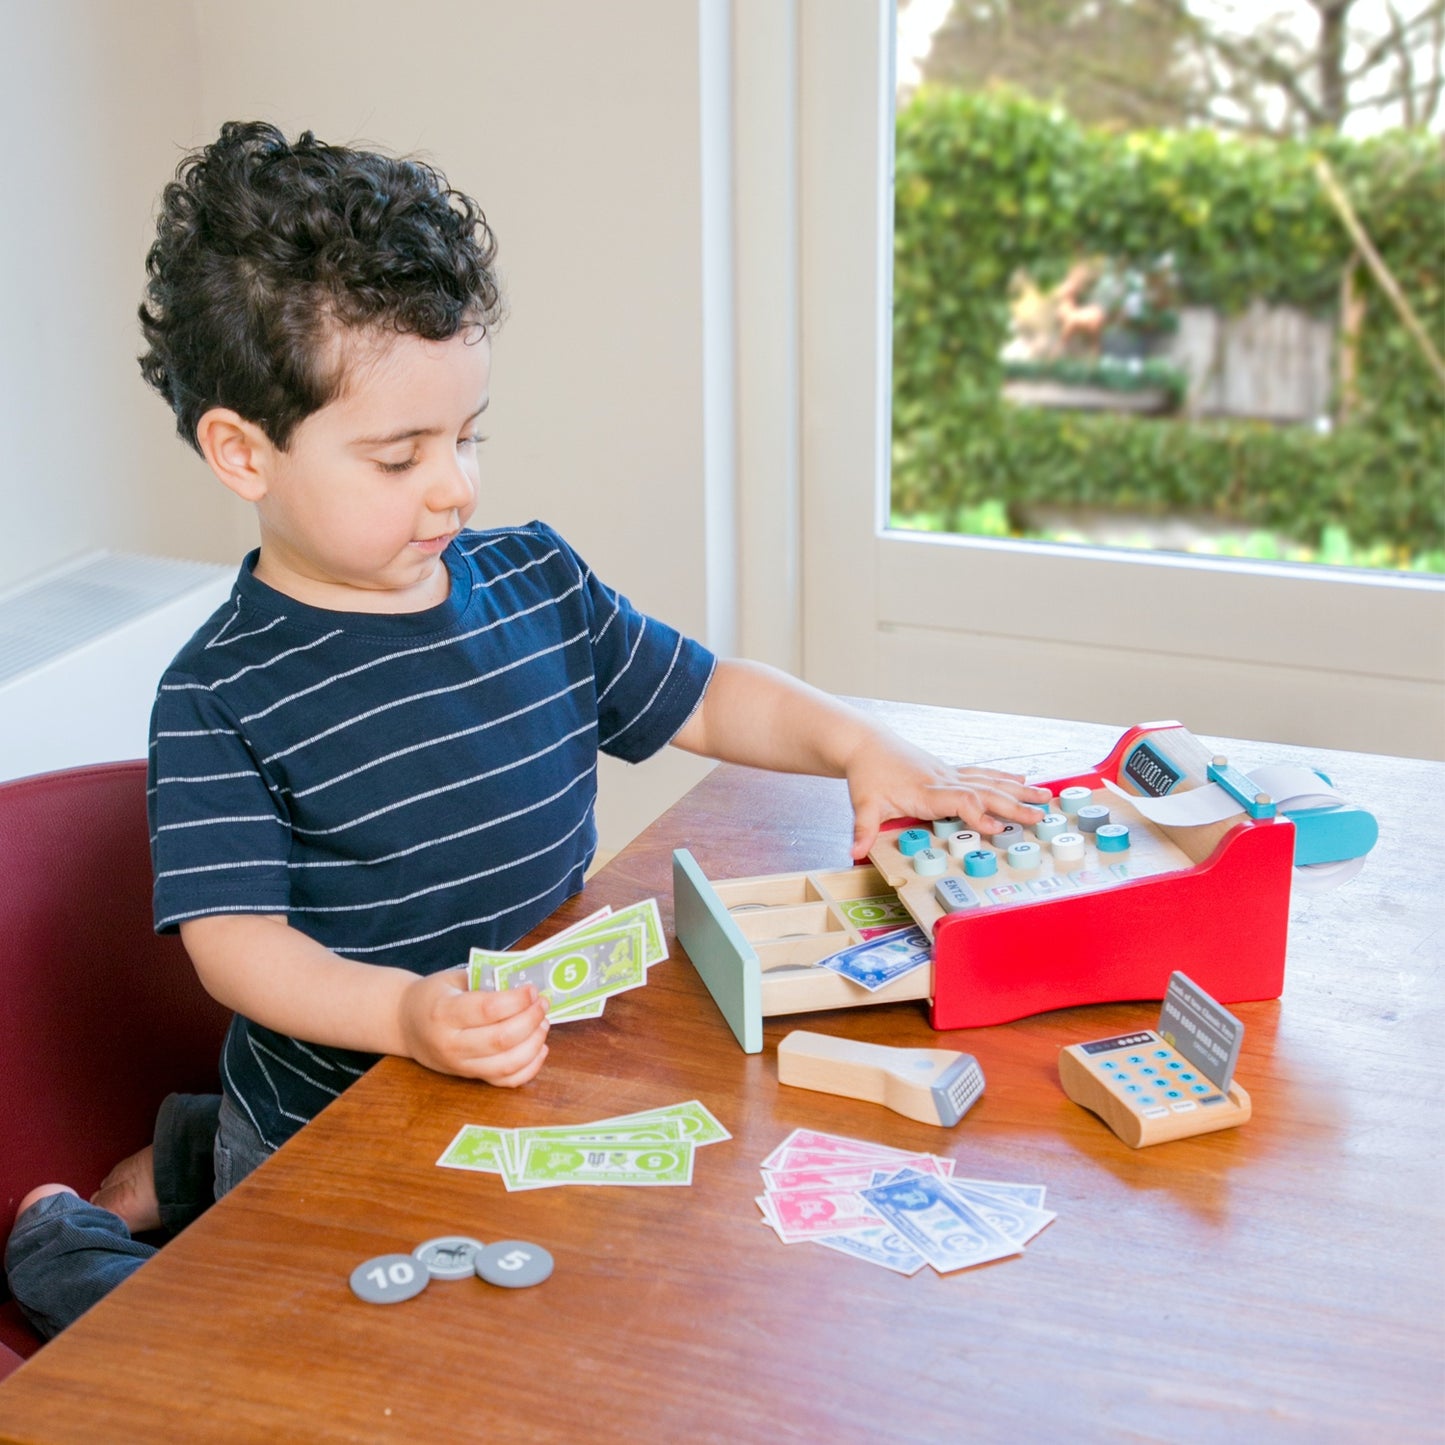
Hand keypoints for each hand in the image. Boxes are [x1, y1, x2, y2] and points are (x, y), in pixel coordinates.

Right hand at [397, 970, 550, 1086]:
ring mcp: (460, 1065)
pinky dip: (530, 1068)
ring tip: (543, 1023)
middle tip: (543, 1004)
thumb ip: (485, 980)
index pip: (487, 1010)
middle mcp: (450, 1044)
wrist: (405, 1023)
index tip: (532, 990)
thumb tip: (525, 984)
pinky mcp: (469, 1077)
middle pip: (501, 1039)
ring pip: (507, 1064)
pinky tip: (540, 1048)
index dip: (516, 1000)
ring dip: (534, 1043)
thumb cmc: (433, 996)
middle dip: (531, 1020)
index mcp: (443, 1013)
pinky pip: (505, 1081)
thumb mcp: (452, 979)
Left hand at [842, 730, 1052, 859]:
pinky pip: (982, 774)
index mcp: (925, 791)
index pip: (959, 801)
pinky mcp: (950, 771)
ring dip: (1018, 790)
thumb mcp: (863, 804)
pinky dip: (1004, 778)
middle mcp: (942, 780)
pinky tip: (1023, 780)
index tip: (997, 830)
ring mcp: (949, 774)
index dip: (978, 815)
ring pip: (990, 781)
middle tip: (1039, 817)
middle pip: (984, 792)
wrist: (867, 745)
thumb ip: (863, 829)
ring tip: (1046, 797)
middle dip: (1013, 806)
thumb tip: (855, 851)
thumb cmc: (867, 774)